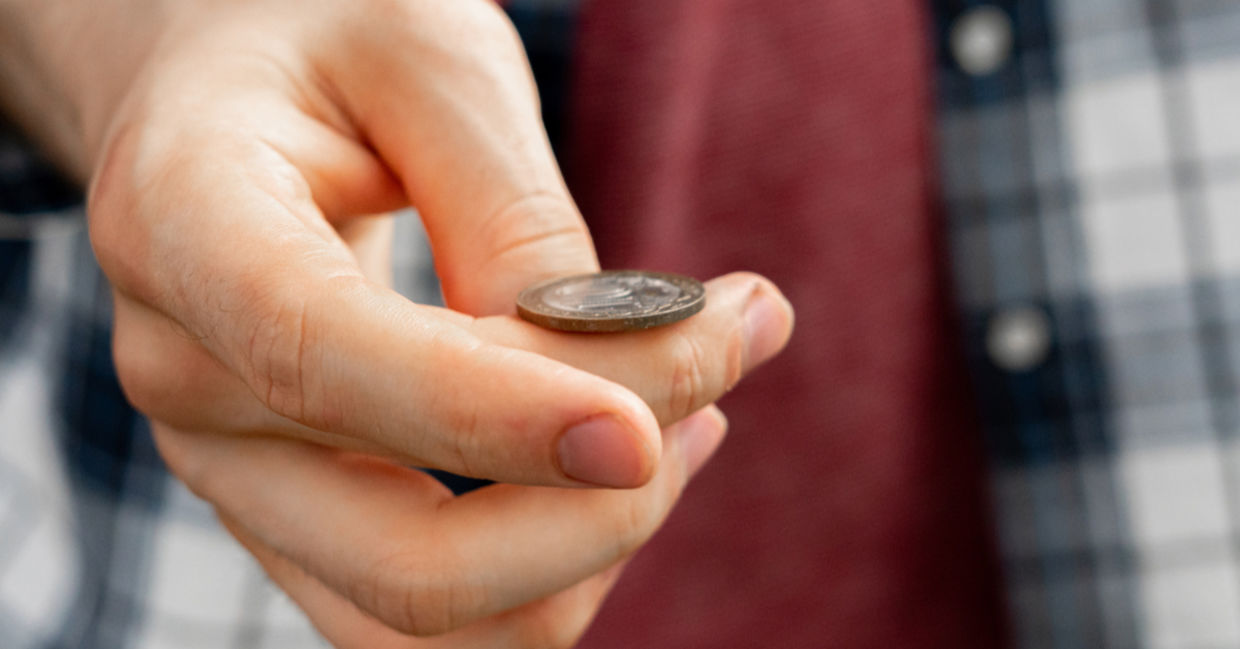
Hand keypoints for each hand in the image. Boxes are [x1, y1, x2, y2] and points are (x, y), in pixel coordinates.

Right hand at [1, 0, 793, 644]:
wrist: (231, 101)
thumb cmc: (332, 45)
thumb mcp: (433, 62)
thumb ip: (510, 219)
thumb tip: (605, 379)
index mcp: (184, 223)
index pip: (322, 358)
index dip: (493, 416)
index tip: (657, 428)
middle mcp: (188, 380)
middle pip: (408, 556)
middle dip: (609, 501)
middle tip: (737, 340)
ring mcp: (235, 468)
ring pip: (440, 615)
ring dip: (602, 536)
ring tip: (702, 391)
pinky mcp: (297, 512)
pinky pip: (443, 613)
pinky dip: (562, 557)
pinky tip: (636, 443)